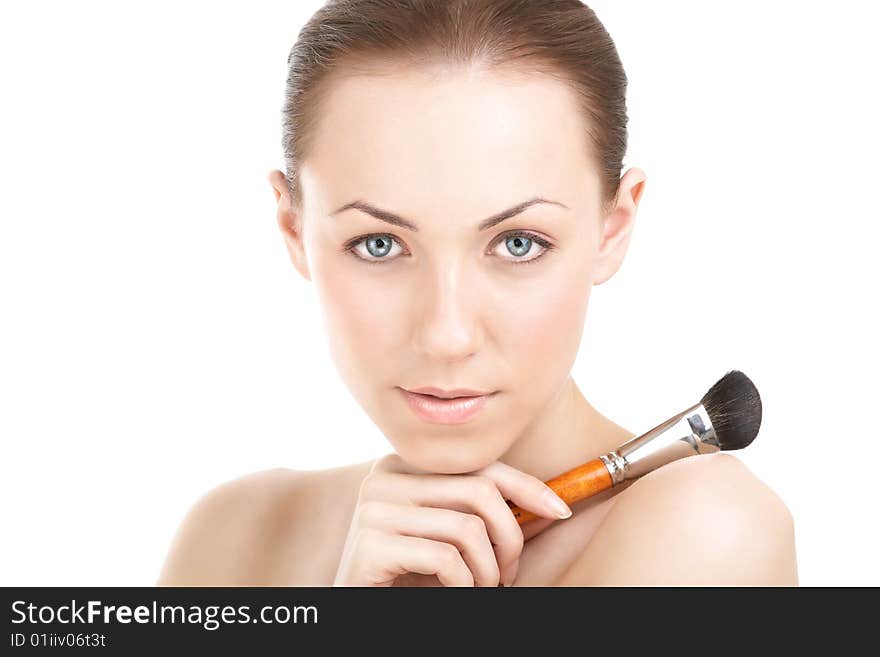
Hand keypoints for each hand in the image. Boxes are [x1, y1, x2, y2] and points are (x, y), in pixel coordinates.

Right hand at [332, 453, 571, 586]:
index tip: (561, 511)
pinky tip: (456, 595)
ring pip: (467, 528)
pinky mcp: (370, 542)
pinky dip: (464, 586)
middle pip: (480, 491)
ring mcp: (373, 508)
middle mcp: (385, 477)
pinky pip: (445, 559)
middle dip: (510, 538)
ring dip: (487, 571)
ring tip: (482, 590)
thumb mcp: (450, 539)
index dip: (527, 486)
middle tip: (508, 576)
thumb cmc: (409, 578)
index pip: (480, 465)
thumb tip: (552, 502)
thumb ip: (483, 515)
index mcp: (404, 466)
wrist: (359, 608)